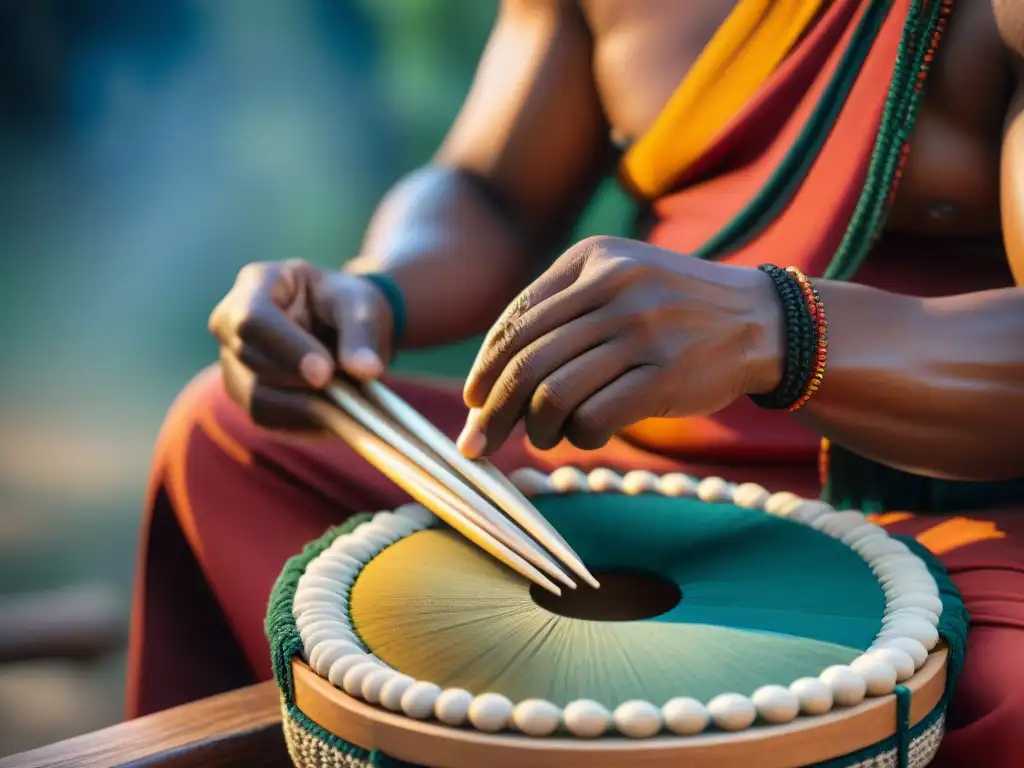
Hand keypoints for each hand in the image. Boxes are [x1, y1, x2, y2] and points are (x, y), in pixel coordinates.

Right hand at [208, 259, 394, 432]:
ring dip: (305, 407)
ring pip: (255, 397)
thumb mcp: (362, 305)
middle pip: (251, 360)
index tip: (325, 373)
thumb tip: (365, 370)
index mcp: (258, 282)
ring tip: (347, 402)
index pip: (254, 318)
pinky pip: (267, 419)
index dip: (286, 348)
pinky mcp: (245, 394)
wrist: (340, 325)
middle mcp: (231, 322)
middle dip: (301, 383)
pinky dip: (304, 423)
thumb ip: (362, 333)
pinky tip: (335, 416)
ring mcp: (231, 361)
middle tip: (350, 394)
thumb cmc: (346, 304)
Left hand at [458, 236, 782, 456]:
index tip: (473, 400)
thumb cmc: (675, 307)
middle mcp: (614, 287)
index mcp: (592, 259)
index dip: (486, 368)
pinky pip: (595, 417)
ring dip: (536, 428)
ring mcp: (642, 330)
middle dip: (493, 411)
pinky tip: (586, 435)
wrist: (763, 319)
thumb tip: (494, 376)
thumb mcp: (620, 277)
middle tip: (477, 443)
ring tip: (542, 438)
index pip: (516, 322)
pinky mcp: (666, 374)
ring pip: (553, 394)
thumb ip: (562, 307)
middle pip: (526, 362)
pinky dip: (579, 435)